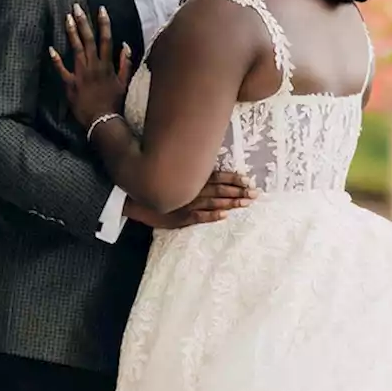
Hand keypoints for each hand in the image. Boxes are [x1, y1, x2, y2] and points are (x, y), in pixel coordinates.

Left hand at [49, 4, 131, 131]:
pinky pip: (62, 70)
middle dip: (83, 22)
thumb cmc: (115, 104)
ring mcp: (81, 74)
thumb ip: (125, 64)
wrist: (103, 121)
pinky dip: (56, 60)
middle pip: (89, 40)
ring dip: (71, 32)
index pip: (106, 39)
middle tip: (76, 7)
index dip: (103, 23)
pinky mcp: (71, 84)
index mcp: (107, 65)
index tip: (100, 9)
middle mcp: (94, 66)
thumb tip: (125, 45)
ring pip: (76, 49)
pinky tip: (50, 48)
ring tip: (67, 18)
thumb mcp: (125, 83)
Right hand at [126, 171, 258, 229]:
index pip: (217, 177)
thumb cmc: (158, 186)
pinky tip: (224, 215)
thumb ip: (192, 174)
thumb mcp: (176, 176)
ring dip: (231, 203)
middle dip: (239, 191)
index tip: (249, 179)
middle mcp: (192, 189)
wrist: (135, 199)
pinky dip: (211, 216)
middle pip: (220, 190)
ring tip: (246, 203)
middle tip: (256, 193)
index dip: (233, 178)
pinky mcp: (180, 217)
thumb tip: (211, 172)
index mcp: (192, 179)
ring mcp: (187, 203)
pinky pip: (198, 217)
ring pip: (213, 202)